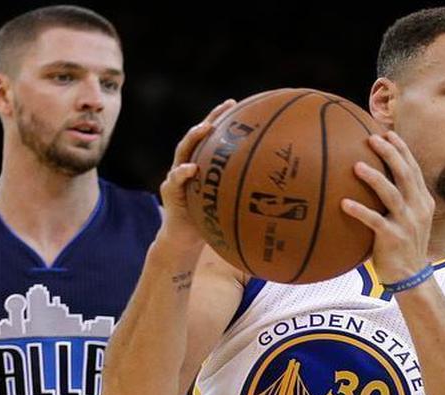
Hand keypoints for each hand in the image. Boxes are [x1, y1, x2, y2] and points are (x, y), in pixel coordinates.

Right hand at [157, 99, 236, 252]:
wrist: (184, 239)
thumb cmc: (209, 219)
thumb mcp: (227, 202)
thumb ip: (240, 191)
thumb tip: (274, 188)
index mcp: (201, 165)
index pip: (210, 137)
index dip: (220, 119)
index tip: (236, 104)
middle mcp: (186, 165)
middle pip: (197, 137)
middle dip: (210, 119)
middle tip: (226, 107)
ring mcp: (176, 177)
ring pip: (182, 152)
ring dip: (194, 138)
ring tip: (206, 128)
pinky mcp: (170, 193)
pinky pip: (175, 180)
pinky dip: (183, 173)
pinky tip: (192, 168)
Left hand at [340, 131, 434, 283]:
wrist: (411, 277)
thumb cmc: (402, 246)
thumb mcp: (408, 220)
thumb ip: (398, 200)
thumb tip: (373, 181)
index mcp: (422, 201)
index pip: (413, 169)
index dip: (402, 149)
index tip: (388, 133)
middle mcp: (418, 208)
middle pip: (405, 174)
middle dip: (390, 153)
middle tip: (372, 138)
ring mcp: (407, 223)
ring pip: (392, 194)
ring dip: (375, 178)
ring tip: (357, 165)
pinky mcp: (393, 238)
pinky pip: (375, 221)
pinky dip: (360, 211)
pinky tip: (344, 203)